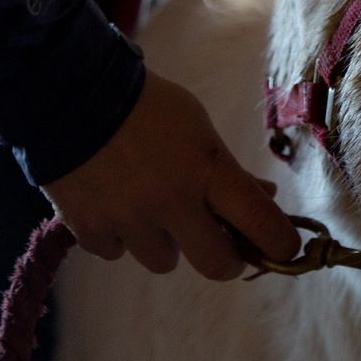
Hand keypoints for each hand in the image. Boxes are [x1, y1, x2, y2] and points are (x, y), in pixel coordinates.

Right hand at [41, 70, 300, 278]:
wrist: (74, 96)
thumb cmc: (150, 107)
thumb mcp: (201, 130)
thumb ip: (230, 172)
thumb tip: (265, 200)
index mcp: (208, 171)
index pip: (261, 223)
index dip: (281, 244)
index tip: (285, 249)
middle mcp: (171, 202)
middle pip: (217, 264)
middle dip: (226, 259)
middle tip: (222, 244)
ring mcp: (129, 220)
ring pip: (164, 261)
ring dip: (166, 242)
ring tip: (152, 207)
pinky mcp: (89, 229)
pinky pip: (118, 253)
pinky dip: (121, 236)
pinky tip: (116, 204)